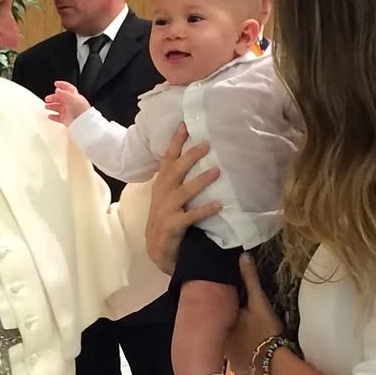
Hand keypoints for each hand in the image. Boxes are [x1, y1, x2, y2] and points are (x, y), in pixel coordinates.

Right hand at [45, 80, 89, 125]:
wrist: (83, 123)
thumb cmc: (81, 110)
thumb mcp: (72, 98)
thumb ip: (64, 93)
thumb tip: (58, 90)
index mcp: (74, 97)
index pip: (68, 88)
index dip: (62, 85)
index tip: (56, 83)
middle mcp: (71, 104)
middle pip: (60, 98)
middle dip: (53, 97)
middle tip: (47, 98)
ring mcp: (68, 112)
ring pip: (58, 107)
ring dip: (51, 106)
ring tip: (46, 106)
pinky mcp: (66, 119)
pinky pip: (58, 117)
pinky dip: (53, 116)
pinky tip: (50, 115)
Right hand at [145, 124, 221, 274]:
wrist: (156, 250)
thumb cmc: (166, 219)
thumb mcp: (167, 196)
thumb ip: (176, 180)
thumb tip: (194, 159)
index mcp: (161, 185)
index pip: (167, 159)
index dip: (175, 142)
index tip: (185, 125)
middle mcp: (162, 194)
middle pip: (175, 171)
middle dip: (190, 156)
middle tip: (207, 144)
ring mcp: (166, 210)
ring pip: (184, 191)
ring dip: (200, 181)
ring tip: (217, 171)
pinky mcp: (172, 226)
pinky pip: (190, 216)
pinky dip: (205, 210)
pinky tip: (219, 204)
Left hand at [226, 254, 282, 369]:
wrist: (274, 364)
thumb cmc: (264, 331)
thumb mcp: (259, 302)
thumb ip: (250, 280)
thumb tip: (243, 256)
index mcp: (221, 325)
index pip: (216, 313)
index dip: (223, 308)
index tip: (230, 302)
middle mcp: (220, 342)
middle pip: (222, 328)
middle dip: (228, 323)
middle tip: (240, 318)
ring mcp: (228, 358)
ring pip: (229, 344)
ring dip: (235, 339)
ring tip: (246, 333)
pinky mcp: (238, 369)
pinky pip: (237, 357)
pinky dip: (243, 353)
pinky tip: (251, 350)